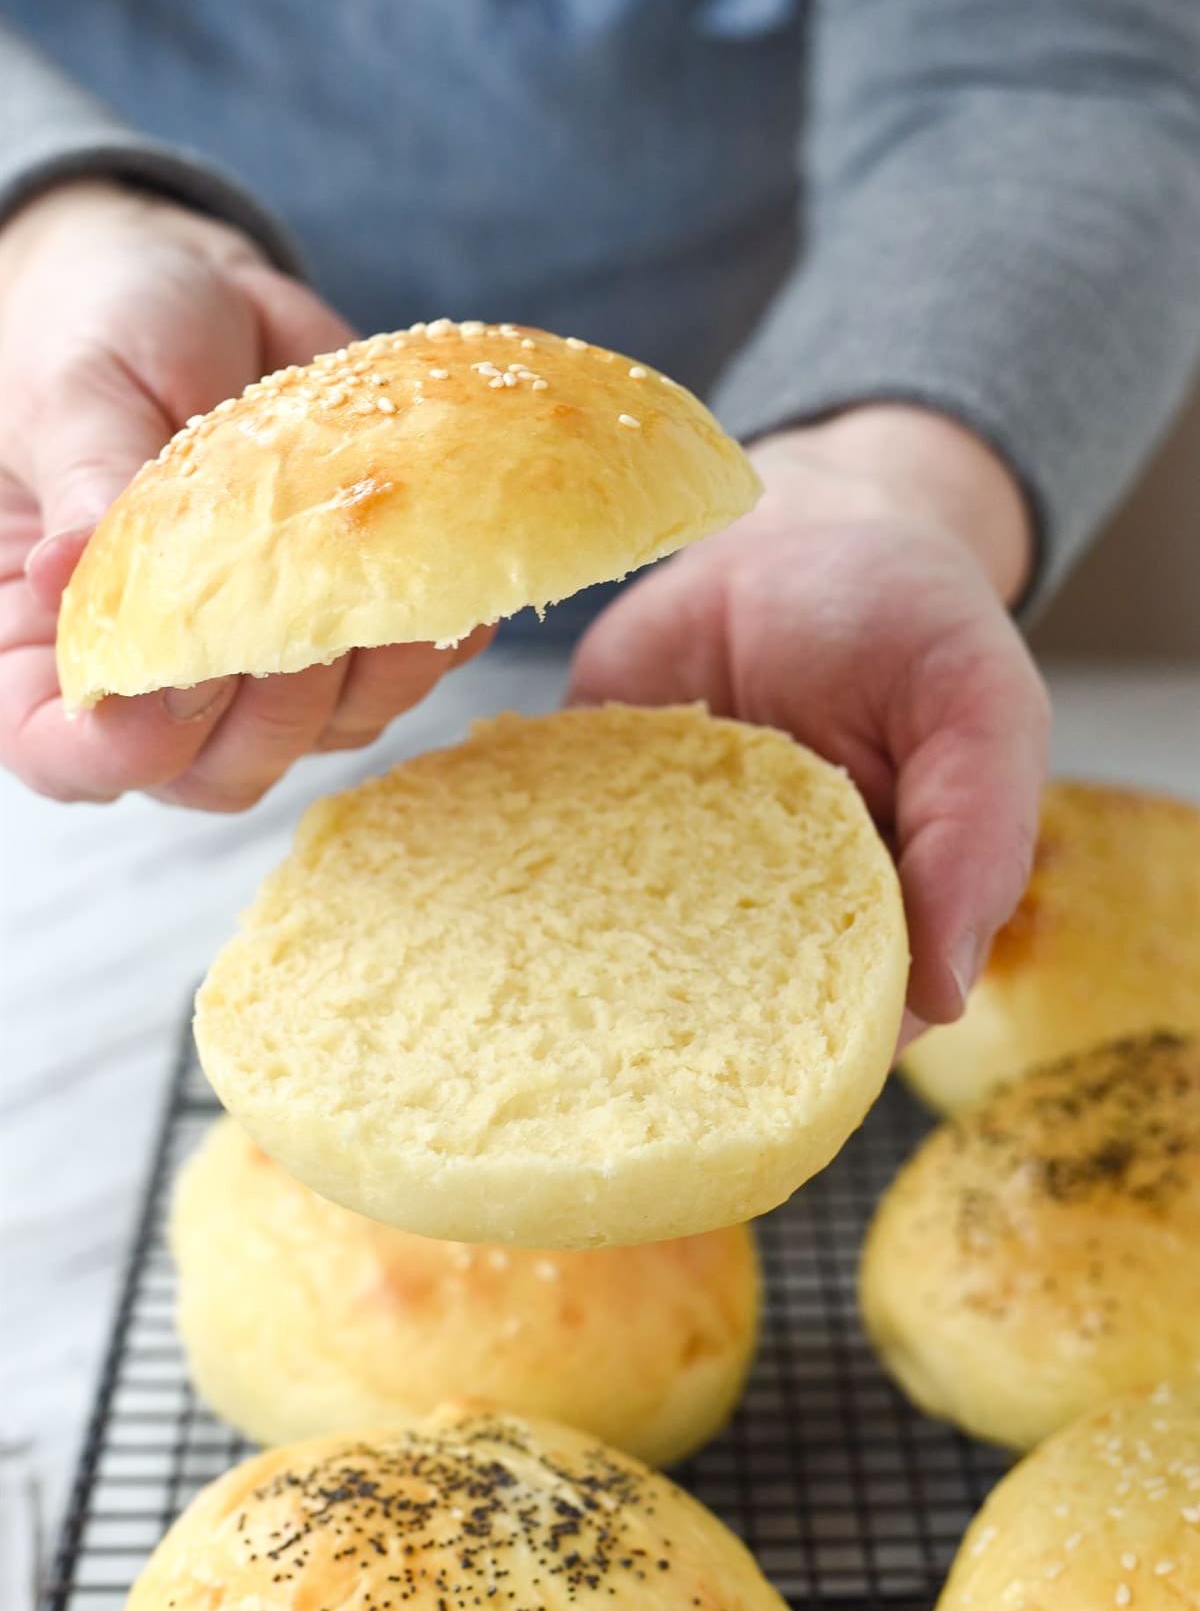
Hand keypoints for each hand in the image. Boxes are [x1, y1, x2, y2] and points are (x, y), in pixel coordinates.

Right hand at [0, 181, 486, 807]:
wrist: (194, 288)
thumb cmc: (100, 331)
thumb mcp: (76, 392)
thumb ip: (85, 484)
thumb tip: (66, 570)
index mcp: (43, 639)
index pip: (64, 754)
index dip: (119, 751)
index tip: (178, 682)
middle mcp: (152, 675)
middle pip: (211, 774)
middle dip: (271, 716)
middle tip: (306, 616)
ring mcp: (255, 660)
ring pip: (321, 739)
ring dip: (368, 680)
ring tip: (388, 588)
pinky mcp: (339, 625)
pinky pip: (397, 679)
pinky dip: (430, 641)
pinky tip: (447, 582)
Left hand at [569, 406, 1049, 1029]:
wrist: (799, 525)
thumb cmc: (910, 621)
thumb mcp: (978, 709)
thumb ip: (976, 837)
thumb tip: (942, 998)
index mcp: (867, 916)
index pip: (838, 1023)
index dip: (802, 1061)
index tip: (754, 1084)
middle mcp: (758, 911)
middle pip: (715, 1010)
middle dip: (670, 1042)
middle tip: (620, 1063)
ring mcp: (664, 861)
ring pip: (616, 953)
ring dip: (577, 975)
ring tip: (535, 990)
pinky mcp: (591, 800)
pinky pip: (543, 851)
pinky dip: (514, 868)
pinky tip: (484, 887)